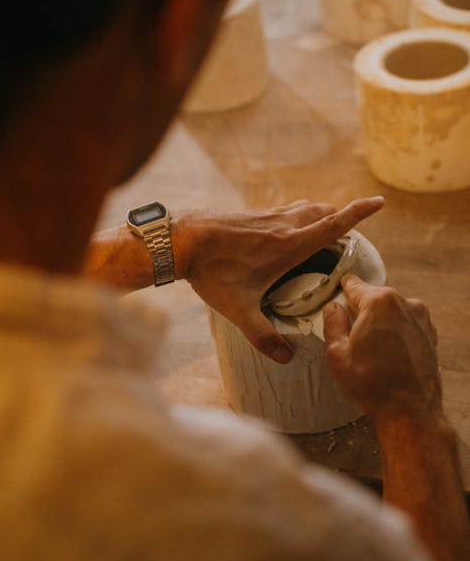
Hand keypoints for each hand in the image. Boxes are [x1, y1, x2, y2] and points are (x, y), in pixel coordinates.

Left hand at [174, 197, 383, 363]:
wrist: (181, 240)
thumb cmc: (212, 273)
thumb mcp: (238, 310)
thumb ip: (263, 336)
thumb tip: (286, 359)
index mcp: (289, 245)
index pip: (333, 224)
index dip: (359, 212)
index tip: (379, 201)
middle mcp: (284, 225)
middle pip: (324, 212)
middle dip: (342, 218)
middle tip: (351, 234)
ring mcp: (268, 216)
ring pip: (306, 208)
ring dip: (321, 214)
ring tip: (326, 230)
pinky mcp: (254, 214)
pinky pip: (287, 210)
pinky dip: (300, 216)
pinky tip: (289, 231)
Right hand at [323, 274, 440, 427]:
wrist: (409, 411)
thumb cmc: (373, 384)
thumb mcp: (337, 352)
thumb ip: (332, 322)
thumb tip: (333, 309)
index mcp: (380, 302)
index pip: (356, 285)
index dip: (343, 288)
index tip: (339, 288)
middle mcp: (405, 305)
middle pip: (375, 298)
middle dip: (361, 311)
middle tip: (348, 332)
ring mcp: (421, 321)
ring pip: (391, 313)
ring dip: (379, 323)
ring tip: (367, 349)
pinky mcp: (430, 337)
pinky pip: (405, 326)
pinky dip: (394, 335)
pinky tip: (384, 355)